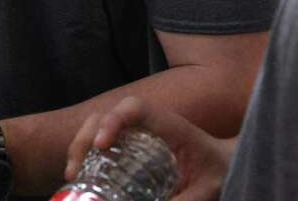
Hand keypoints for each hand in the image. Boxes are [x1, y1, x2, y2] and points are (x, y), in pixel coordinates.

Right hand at [65, 98, 231, 200]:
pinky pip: (100, 141)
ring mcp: (134, 132)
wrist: (226, 163)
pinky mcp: (129, 145)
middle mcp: (145, 123)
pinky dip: (84, 154)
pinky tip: (77, 175)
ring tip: (71, 174)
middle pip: (104, 115)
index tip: (102, 146)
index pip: (135, 108)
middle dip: (83, 138)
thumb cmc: (220, 171)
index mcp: (167, 124)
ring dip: (78, 145)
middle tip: (74, 170)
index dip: (113, 120)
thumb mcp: (207, 190)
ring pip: (96, 125)